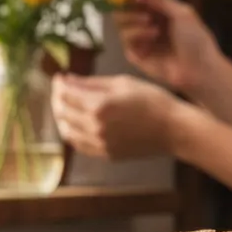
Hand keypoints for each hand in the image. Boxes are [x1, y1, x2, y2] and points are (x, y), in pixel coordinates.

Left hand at [51, 74, 178, 159]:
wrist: (173, 129)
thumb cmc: (152, 100)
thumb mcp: (122, 83)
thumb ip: (92, 83)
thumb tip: (67, 80)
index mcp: (99, 106)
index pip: (65, 94)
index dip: (59, 84)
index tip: (61, 77)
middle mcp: (95, 127)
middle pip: (62, 113)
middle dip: (58, 99)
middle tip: (62, 90)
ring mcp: (100, 144)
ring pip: (67, 132)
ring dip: (63, 118)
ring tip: (69, 107)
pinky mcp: (107, 154)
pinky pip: (80, 145)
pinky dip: (74, 134)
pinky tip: (78, 125)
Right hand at [114, 0, 220, 95]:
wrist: (198, 68)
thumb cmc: (196, 39)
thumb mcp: (182, 13)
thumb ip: (160, 1)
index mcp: (159, 12)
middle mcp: (147, 23)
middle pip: (123, 8)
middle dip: (127, 4)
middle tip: (137, 5)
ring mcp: (140, 39)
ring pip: (121, 22)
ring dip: (133, 18)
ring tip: (150, 24)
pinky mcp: (136, 55)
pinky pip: (126, 40)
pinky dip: (136, 34)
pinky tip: (152, 36)